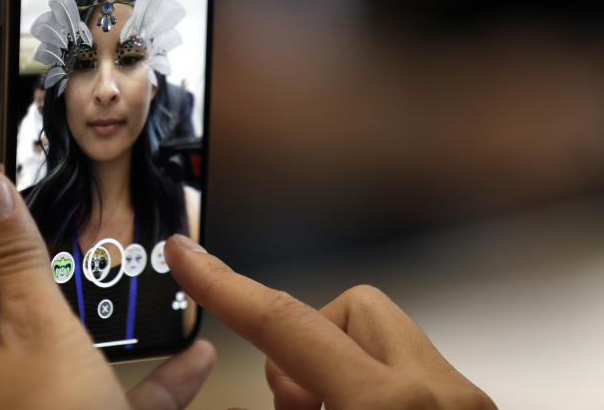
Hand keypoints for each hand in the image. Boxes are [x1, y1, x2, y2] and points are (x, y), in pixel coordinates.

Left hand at [0, 151, 214, 408]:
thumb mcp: (38, 335)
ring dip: (103, 302)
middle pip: (4, 270)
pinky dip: (136, 373)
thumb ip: (12, 256)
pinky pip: (93, 384)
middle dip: (55, 236)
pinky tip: (191, 362)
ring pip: (55, 325)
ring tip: (143, 269)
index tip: (32, 141)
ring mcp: (6, 397)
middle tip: (96, 197)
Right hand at [165, 235, 495, 409]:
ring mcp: (465, 403)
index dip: (224, 286)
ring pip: (379, 340)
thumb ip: (278, 402)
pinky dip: (371, 392)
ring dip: (338, 372)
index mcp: (392, 408)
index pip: (285, 324)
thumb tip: (252, 384)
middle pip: (350, 307)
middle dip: (306, 341)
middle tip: (293, 401)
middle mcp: (441, 395)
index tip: (186, 256)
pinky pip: (407, 374)